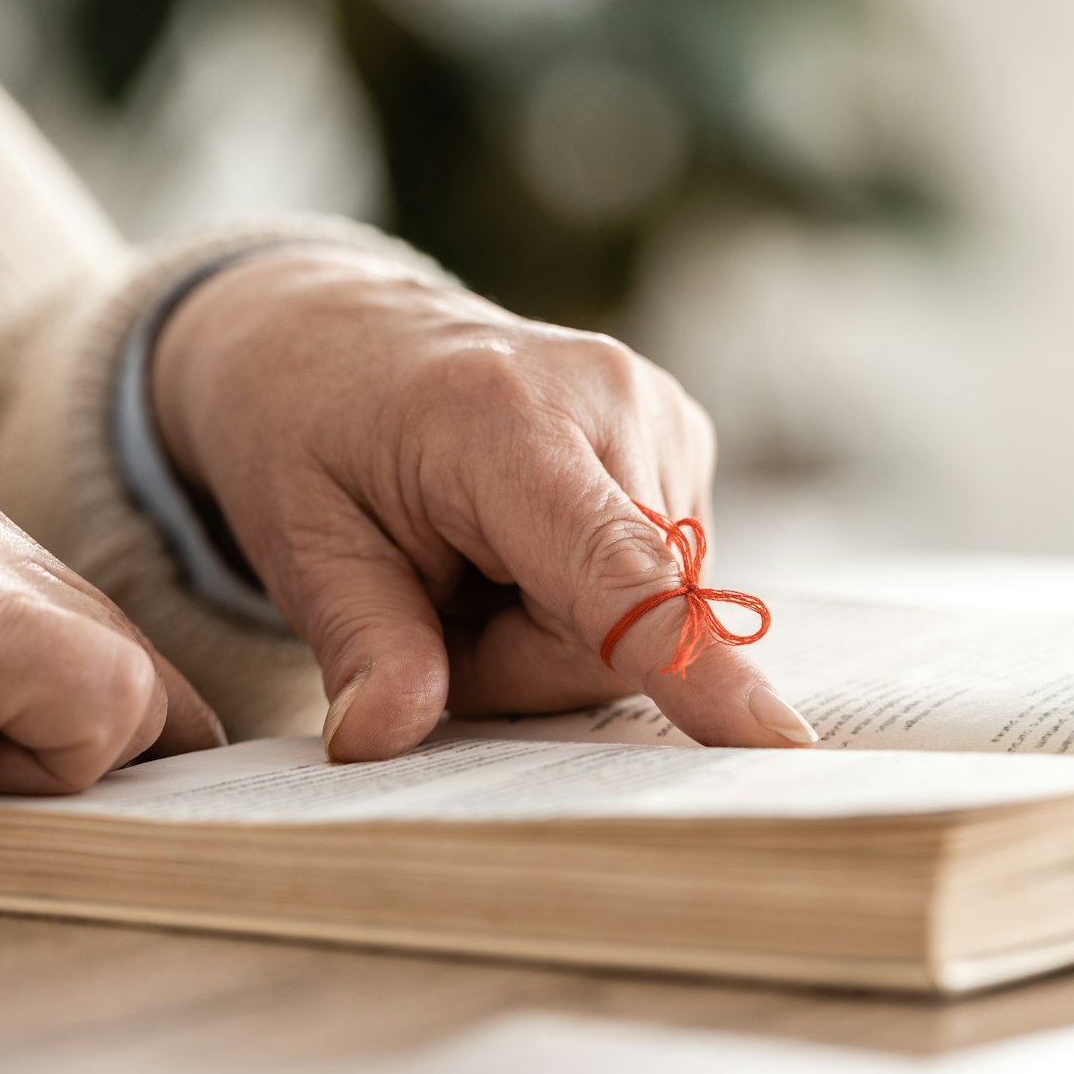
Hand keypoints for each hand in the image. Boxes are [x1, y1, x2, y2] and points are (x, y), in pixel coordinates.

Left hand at [151, 246, 815, 759]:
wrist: (341, 332)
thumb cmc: (311, 431)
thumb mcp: (300, 541)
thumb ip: (361, 642)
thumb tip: (382, 741)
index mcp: (506, 420)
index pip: (618, 572)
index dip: (692, 664)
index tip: (774, 736)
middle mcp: (611, 399)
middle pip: (619, 631)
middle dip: (518, 659)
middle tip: (431, 602)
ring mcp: (661, 412)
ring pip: (646, 615)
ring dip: (549, 626)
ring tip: (471, 559)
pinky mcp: (681, 436)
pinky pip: (657, 579)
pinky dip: (582, 590)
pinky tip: (520, 541)